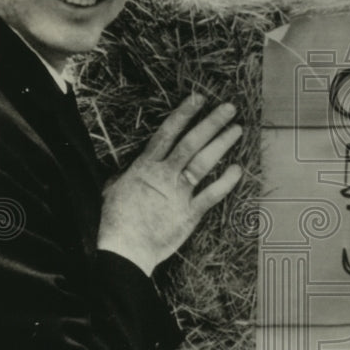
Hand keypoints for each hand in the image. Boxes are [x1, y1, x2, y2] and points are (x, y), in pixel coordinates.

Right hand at [97, 95, 242, 275]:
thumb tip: (131, 165)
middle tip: (229, 108)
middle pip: (191, 143)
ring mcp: (178, 194)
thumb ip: (127, 173)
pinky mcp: (189, 214)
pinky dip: (226, 182)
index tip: (198, 98)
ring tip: (237, 129)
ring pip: (203, 163)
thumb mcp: (112, 188)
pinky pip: (211, 195)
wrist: (122, 251)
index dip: (184, 114)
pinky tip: (238, 169)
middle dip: (211, 123)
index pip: (167, 134)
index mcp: (144, 167)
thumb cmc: (112, 221)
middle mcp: (164, 176)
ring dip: (221, 145)